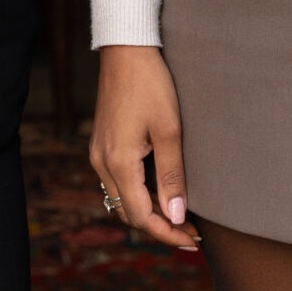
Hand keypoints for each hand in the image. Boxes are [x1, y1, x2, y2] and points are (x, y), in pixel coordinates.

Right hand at [89, 45, 200, 251]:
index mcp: (118, 163)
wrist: (126, 50)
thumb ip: (172, 176)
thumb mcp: (170, 130)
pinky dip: (138, 194)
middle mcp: (101, 163)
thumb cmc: (151, 85)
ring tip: (180, 216)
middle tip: (192, 232)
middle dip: (159, 227)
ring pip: (121, 199)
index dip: (167, 233)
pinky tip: (160, 191)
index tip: (193, 241)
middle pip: (128, 213)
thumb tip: (176, 216)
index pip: (141, 216)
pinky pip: (117, 182)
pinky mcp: (102, 144)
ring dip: (148, 212)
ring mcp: (98, 153)